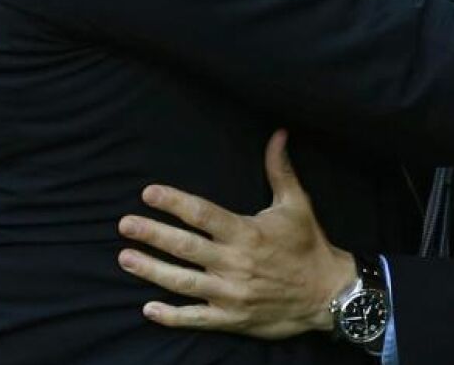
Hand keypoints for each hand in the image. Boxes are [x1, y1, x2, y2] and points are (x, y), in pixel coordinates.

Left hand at [117, 130, 356, 338]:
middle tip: (125, 225)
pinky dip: (171, 315)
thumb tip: (278, 134)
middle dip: (151, 234)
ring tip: (125, 258)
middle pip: (184, 246)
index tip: (148, 193)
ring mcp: (231, 294)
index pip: (202, 214)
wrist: (328, 294)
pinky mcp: (232, 319)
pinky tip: (149, 308)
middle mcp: (234, 263)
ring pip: (182, 282)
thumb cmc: (309, 245)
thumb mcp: (296, 204)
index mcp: (246, 232)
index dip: (173, 202)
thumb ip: (280, 170)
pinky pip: (196, 318)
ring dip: (151, 270)